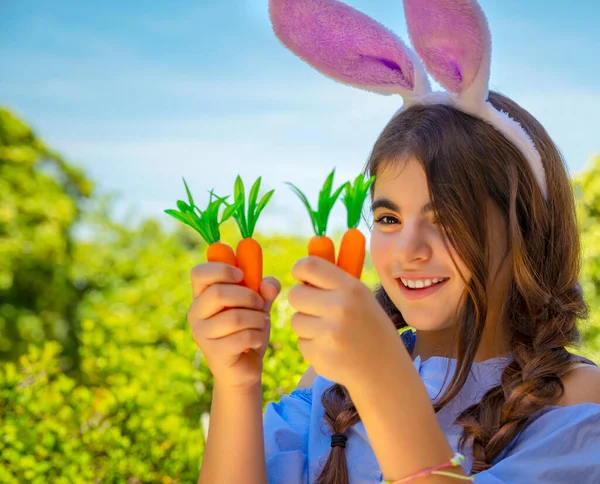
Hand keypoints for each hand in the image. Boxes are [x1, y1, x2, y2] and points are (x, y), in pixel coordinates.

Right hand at [187, 262, 280, 391]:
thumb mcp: (259, 306)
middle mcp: (196, 313)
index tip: (242, 275)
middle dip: (248, 296)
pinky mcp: (214, 352)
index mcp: (202, 296)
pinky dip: (257, 337)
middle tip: (260, 304)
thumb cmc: (247, 331)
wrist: (244, 370)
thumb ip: (265, 291)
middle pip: (218, 293)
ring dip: (257, 319)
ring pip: (234, 317)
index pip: (199, 273)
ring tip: (261, 324)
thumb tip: (268, 284)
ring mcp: (202, 334)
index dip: (221, 269)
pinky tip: (256, 342)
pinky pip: (242, 337)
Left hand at [288, 256, 399, 387]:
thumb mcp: (362, 298)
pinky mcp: (319, 355)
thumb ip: (334, 281)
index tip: (300, 276)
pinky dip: (312, 345)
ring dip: (307, 325)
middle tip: (315, 307)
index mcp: (351, 289)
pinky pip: (301, 342)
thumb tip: (303, 266)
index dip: (300, 269)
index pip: (309, 266)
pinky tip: (332, 349)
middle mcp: (340, 308)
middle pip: (295, 294)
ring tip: (330, 332)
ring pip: (296, 320)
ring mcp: (328, 334)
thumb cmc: (370, 327)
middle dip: (302, 300)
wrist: (384, 371)